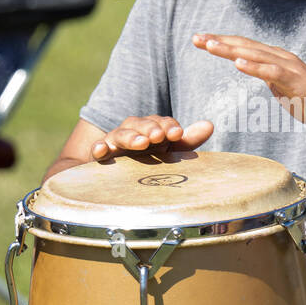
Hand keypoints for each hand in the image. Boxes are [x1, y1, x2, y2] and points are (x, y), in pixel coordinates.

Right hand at [90, 115, 213, 160]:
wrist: (113, 181)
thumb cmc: (147, 164)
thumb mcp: (169, 153)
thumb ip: (187, 140)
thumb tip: (209, 125)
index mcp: (150, 131)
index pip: (160, 123)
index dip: (168, 126)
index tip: (178, 134)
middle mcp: (132, 134)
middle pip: (139, 124)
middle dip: (150, 128)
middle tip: (159, 136)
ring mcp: (114, 144)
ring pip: (120, 134)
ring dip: (130, 137)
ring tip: (141, 143)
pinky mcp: (99, 158)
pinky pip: (96, 150)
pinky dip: (98, 148)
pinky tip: (101, 150)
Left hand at [192, 33, 305, 152]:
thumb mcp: (284, 89)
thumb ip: (269, 78)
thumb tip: (254, 70)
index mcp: (277, 60)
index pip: (244, 47)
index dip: (222, 42)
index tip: (200, 40)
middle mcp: (282, 58)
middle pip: (246, 46)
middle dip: (220, 42)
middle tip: (196, 38)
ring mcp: (291, 68)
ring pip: (256, 55)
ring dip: (232, 50)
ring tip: (210, 45)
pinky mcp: (298, 82)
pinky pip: (272, 73)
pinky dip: (255, 66)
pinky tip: (238, 63)